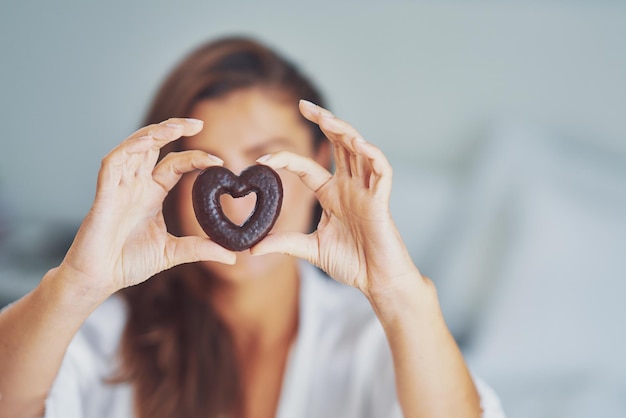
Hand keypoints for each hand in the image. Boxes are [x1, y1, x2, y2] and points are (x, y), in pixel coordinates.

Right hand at [59, 119, 235, 298]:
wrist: (100, 279)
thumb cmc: (128, 263)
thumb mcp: (172, 253)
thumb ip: (201, 249)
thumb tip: (232, 255)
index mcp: (152, 194)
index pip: (175, 164)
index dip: (195, 158)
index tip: (219, 162)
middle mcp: (136, 184)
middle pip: (154, 145)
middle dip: (174, 128)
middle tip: (198, 122)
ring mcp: (119, 186)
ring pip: (135, 146)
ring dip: (154, 133)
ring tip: (177, 126)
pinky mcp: (104, 193)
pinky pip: (113, 162)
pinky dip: (129, 148)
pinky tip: (148, 141)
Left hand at [251, 101, 420, 297]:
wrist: (376, 281)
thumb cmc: (352, 263)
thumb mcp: (311, 249)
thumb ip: (285, 244)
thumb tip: (253, 248)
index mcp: (332, 195)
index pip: (307, 168)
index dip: (286, 160)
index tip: (262, 159)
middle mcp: (349, 187)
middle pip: (338, 146)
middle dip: (325, 123)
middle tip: (305, 105)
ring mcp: (366, 191)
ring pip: (359, 151)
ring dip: (345, 132)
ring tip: (327, 118)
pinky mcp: (382, 201)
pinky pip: (382, 171)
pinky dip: (373, 155)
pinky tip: (359, 144)